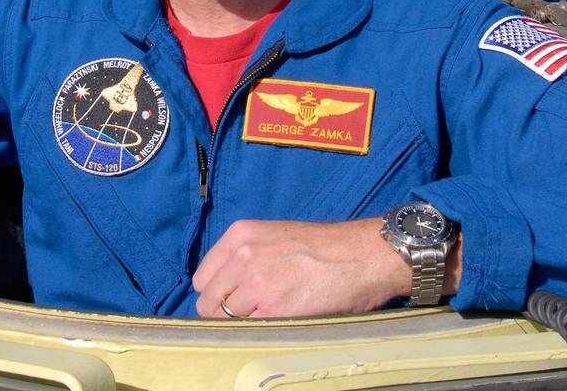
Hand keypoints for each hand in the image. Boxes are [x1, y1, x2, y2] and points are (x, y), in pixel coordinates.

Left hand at [192, 218, 409, 318]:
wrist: (363, 255)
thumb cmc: (323, 247)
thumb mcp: (274, 236)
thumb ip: (245, 256)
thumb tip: (224, 287)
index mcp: (240, 235)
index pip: (203, 278)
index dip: (216, 293)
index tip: (229, 300)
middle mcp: (243, 256)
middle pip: (209, 302)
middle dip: (225, 312)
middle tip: (250, 314)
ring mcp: (258, 283)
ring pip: (227, 319)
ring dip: (244, 323)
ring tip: (269, 315)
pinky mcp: (276, 308)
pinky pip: (250, 330)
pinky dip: (260, 331)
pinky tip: (280, 321)